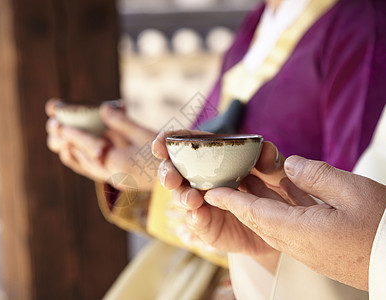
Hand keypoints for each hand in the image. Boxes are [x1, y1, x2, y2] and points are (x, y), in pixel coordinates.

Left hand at [46, 99, 158, 190]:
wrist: (180, 182)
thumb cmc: (166, 156)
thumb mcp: (147, 135)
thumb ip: (123, 123)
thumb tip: (103, 109)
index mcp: (121, 162)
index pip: (91, 146)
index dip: (73, 134)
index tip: (58, 124)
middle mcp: (113, 174)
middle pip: (82, 157)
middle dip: (65, 142)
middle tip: (52, 128)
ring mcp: (114, 179)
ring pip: (84, 166)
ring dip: (69, 152)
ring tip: (56, 140)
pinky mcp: (116, 180)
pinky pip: (91, 172)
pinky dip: (79, 162)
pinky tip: (71, 154)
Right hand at [152, 132, 282, 272]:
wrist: (277, 227)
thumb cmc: (270, 191)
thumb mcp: (275, 174)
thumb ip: (270, 161)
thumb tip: (266, 150)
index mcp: (211, 156)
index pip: (184, 143)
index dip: (167, 141)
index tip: (159, 143)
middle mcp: (199, 177)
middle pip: (173, 170)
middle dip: (166, 172)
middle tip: (171, 178)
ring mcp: (200, 202)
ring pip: (180, 196)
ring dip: (182, 196)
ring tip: (193, 199)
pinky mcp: (205, 225)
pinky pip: (194, 221)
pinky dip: (195, 218)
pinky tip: (200, 215)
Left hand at [205, 155, 385, 289]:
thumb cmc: (383, 229)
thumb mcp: (353, 191)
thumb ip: (315, 175)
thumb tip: (289, 165)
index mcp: (299, 231)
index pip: (252, 212)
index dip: (229, 200)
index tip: (209, 191)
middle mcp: (297, 244)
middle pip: (258, 218)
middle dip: (239, 198)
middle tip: (227, 177)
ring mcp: (309, 249)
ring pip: (274, 221)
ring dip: (259, 201)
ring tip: (249, 178)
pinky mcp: (320, 249)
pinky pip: (292, 225)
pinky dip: (281, 207)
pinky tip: (285, 191)